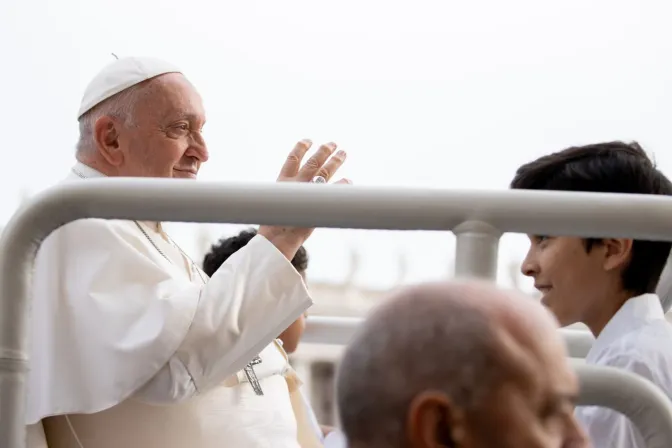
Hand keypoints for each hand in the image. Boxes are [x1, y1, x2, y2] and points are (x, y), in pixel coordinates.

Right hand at [258, 140, 348, 258]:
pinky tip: (349, 180)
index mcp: (283, 182)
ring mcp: (307, 191)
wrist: (278, 237)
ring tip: (343, 153)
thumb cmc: (275, 225)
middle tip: (333, 144)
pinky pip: (334, 190)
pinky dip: (343, 184)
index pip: (292, 159)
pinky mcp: (317, 202)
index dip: (300, 148)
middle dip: (324, 151)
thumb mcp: (277, 205)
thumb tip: (294, 197)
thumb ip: (287, 197)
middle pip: (313, 162)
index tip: (308, 140)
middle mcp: (296, 183)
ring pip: (324, 171)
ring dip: (335, 161)